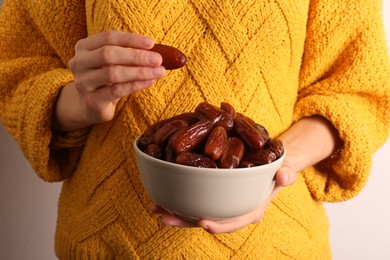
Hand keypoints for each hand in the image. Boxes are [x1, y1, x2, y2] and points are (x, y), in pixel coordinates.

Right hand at [53, 30, 165, 130]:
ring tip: (158, 72)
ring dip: (139, 71)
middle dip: (136, 56)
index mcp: (84, 47)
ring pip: (113, 73)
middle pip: (108, 54)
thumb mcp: (114, 63)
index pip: (108, 37)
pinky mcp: (91, 101)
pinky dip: (135, 85)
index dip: (131, 39)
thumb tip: (157, 52)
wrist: (89, 106)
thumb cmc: (106, 79)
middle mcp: (79, 63)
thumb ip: (130, 54)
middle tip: (158, 59)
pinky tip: (149, 81)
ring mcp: (83, 83)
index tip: (151, 43)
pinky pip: (116, 90)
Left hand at [151, 116, 339, 233]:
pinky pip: (194, 197)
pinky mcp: (212, 192)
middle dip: (185, 221)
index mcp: (250, 208)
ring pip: (196, 210)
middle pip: (208, 219)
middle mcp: (232, 208)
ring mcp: (220, 202)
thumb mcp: (285, 169)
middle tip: (165, 218)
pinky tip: (161, 193)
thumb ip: (286, 173)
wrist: (271, 162)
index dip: (219, 225)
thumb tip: (284, 176)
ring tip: (155, 207)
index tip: (202, 222)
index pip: (235, 221)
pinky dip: (178, 196)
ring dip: (175, 211)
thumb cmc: (278, 167)